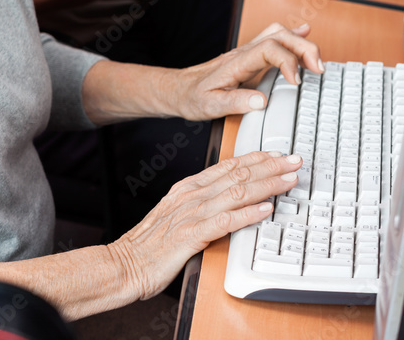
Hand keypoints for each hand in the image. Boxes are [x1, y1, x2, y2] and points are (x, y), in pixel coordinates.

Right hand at [109, 150, 302, 298]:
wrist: (125, 262)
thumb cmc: (150, 243)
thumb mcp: (177, 212)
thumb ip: (201, 202)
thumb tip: (228, 199)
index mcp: (189, 187)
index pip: (228, 166)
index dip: (256, 159)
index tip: (277, 156)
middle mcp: (192, 195)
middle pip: (238, 174)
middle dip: (269, 167)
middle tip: (293, 162)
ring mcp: (192, 213)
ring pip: (236, 192)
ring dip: (267, 185)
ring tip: (288, 181)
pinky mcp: (192, 235)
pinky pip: (225, 221)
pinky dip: (248, 214)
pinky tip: (265, 210)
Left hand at [164, 22, 322, 120]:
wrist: (180, 89)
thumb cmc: (193, 97)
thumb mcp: (211, 106)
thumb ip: (236, 102)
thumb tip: (262, 101)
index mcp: (236, 63)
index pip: (268, 49)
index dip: (288, 61)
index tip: (297, 82)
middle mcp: (243, 52)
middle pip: (279, 35)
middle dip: (303, 48)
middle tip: (318, 69)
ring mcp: (247, 51)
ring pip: (278, 33)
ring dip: (301, 42)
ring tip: (317, 60)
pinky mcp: (250, 55)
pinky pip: (273, 37)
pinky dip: (293, 34)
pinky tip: (305, 33)